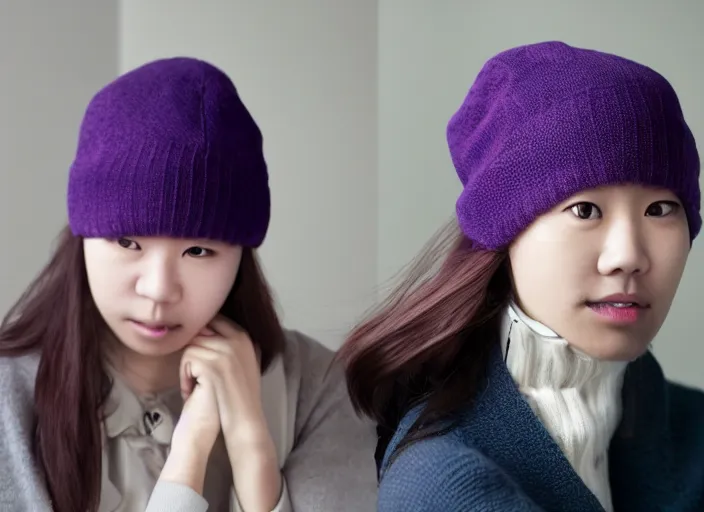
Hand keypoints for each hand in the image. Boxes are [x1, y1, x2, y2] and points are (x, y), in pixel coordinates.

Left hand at [181, 316, 266, 443]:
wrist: (245, 419)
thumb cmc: (239, 394)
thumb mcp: (244, 360)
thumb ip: (231, 343)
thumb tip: (207, 326)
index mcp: (244, 336)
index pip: (215, 319)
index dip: (202, 336)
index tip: (200, 358)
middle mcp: (236, 338)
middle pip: (200, 331)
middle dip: (193, 351)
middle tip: (196, 374)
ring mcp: (225, 350)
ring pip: (191, 345)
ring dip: (187, 366)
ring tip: (195, 385)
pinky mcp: (212, 364)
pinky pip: (186, 359)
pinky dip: (184, 377)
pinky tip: (192, 391)